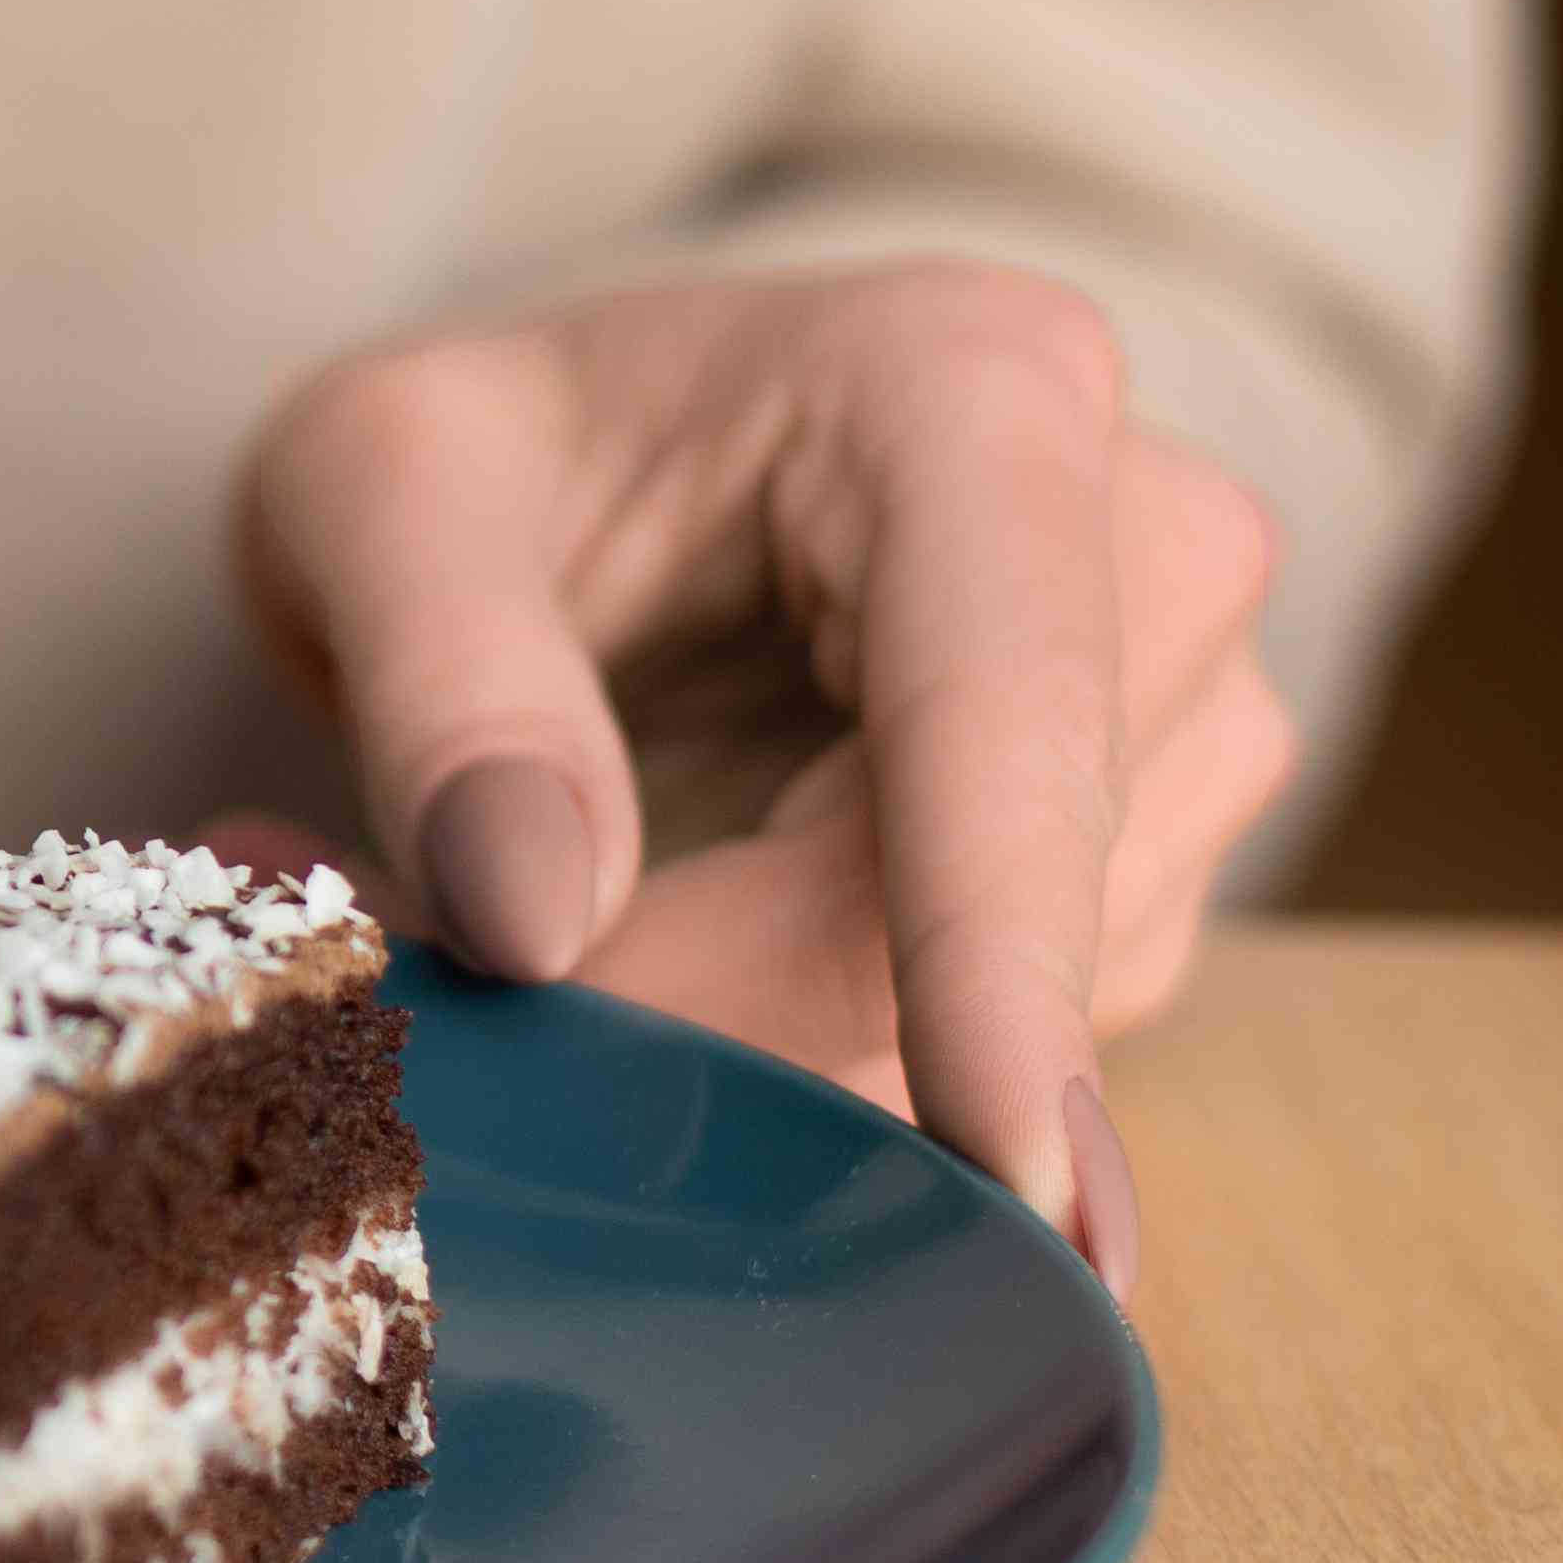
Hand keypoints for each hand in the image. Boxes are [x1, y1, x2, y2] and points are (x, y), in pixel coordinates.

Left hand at [226, 264, 1298, 1297]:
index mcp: (974, 389)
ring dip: (771, 1043)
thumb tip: (541, 920)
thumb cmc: (493, 450)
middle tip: (490, 1040)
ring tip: (564, 939)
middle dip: (737, 1018)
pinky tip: (695, 960)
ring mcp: (1186, 700)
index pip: (1005, 713)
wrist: (589, 455)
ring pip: (1015, 1004)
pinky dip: (829, 1054)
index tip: (1009, 1173)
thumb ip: (440, 683)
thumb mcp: (377, 486)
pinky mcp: (1161, 842)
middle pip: (989, 897)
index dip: (995, 956)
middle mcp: (1147, 530)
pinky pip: (1013, 1036)